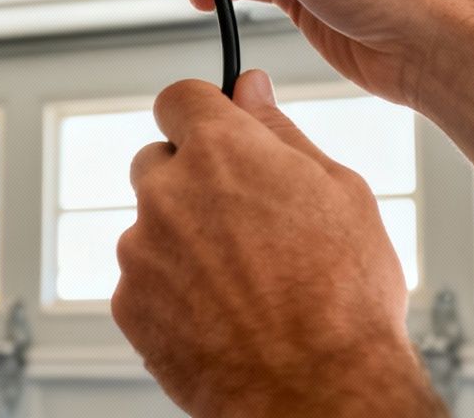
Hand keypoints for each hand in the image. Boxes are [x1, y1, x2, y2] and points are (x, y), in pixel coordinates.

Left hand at [113, 72, 441, 417]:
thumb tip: (250, 87)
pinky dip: (172, 289)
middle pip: (158, 161)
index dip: (203, 113)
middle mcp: (168, 192)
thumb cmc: (344, 299)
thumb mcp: (340, 191)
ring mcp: (141, 251)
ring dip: (183, 240)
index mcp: (221, 150)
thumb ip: (280, 129)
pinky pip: (144, 279)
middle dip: (192, 180)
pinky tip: (222, 312)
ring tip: (244, 281)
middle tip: (246, 223)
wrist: (320, 393)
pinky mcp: (129, 304)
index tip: (219, 133)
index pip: (179, 97)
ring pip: (151, 225)